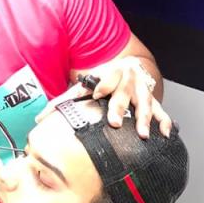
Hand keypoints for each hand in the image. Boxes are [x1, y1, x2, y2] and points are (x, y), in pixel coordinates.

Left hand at [37, 57, 170, 138]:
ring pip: (145, 104)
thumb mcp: (84, 85)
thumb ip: (64, 101)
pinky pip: (161, 112)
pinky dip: (163, 123)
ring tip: (142, 134)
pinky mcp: (153, 101)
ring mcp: (142, 91)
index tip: (98, 94)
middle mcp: (128, 81)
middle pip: (124, 93)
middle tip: (115, 121)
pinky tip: (163, 134)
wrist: (128, 68)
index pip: (106, 79)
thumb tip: (39, 119)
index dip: (103, 85)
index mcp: (110, 74)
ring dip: (143, 119)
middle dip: (120, 106)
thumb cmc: (102, 80)